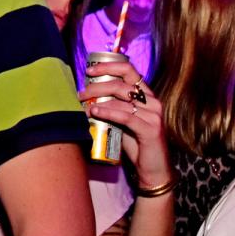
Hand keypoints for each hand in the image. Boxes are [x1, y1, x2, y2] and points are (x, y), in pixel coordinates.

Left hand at [80, 61, 170, 187]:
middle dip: (96, 87)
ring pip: (121, 100)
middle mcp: (153, 101)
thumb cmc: (135, 142)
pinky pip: (126, 116)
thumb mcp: (121, 120)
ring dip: (98, 101)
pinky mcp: (151, 129)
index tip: (89, 71)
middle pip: (120, 84)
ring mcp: (154, 115)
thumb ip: (111, 106)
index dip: (108, 67)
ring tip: (83, 106)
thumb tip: (86, 95)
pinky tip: (94, 112)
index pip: (129, 70)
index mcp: (146, 95)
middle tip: (80, 94)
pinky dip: (108, 112)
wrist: (152, 168)